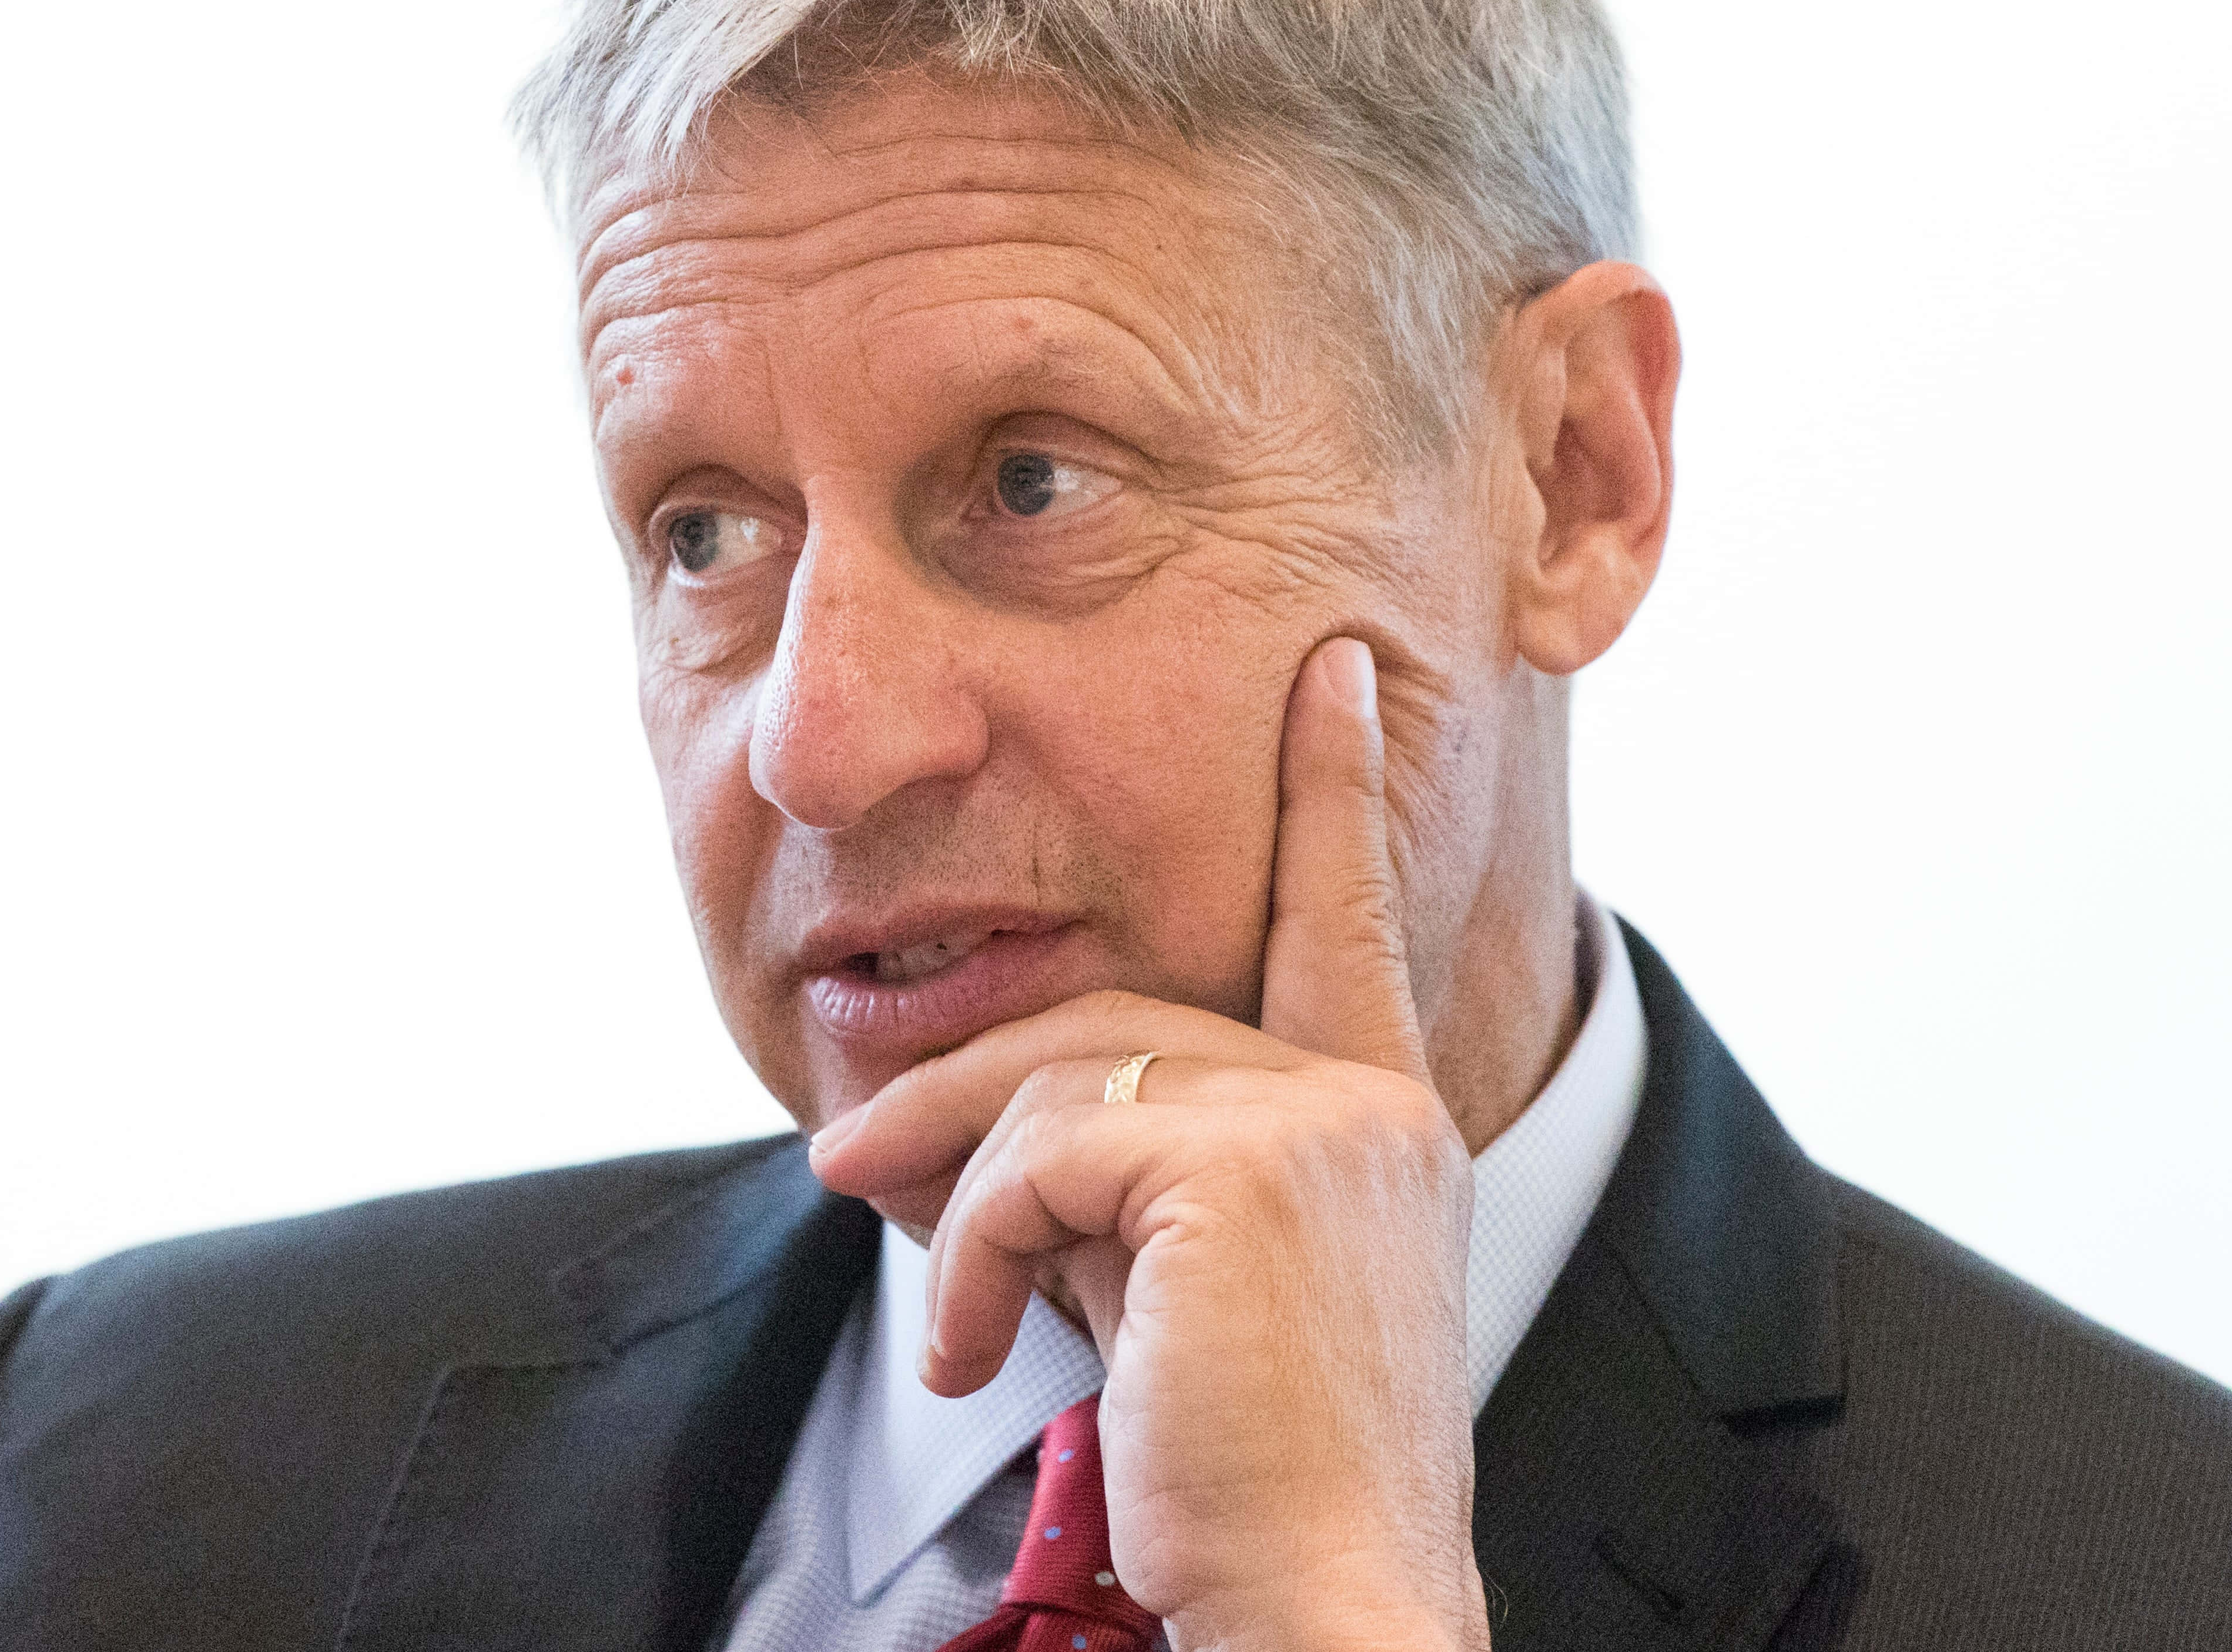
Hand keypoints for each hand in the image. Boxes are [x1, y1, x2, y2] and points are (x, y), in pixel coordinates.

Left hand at [806, 637, 1484, 1651]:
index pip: (1348, 922)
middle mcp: (1373, 1102)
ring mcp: (1322, 1126)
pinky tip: (972, 1352)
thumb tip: (945, 1131)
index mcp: (1382, 1119)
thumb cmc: (1243, 1479)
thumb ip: (1116, 1183)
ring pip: (1061, 1078)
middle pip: (1118, 1019)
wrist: (1320, 1605)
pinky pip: (1038, 1158)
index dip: (1332, 793)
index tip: (1327, 673)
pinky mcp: (1242, 1173)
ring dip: (947, 1180)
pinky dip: (973, 1251)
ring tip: (915, 1288)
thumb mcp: (1179, 1295)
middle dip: (964, 1089)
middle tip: (848, 1165)